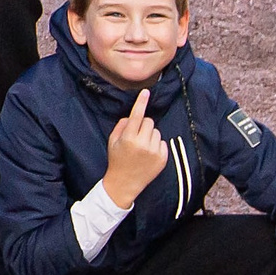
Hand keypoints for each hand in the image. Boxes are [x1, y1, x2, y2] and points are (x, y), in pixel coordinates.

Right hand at [101, 89, 167, 207]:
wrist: (125, 183)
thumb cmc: (117, 159)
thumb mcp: (112, 141)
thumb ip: (121, 126)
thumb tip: (132, 116)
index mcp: (128, 138)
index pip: (136, 115)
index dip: (141, 102)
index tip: (146, 92)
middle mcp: (143, 143)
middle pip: (149, 121)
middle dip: (142, 125)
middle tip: (136, 136)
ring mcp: (154, 151)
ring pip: (156, 131)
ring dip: (150, 135)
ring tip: (142, 147)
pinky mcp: (163, 157)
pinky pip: (162, 142)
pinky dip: (156, 145)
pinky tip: (149, 154)